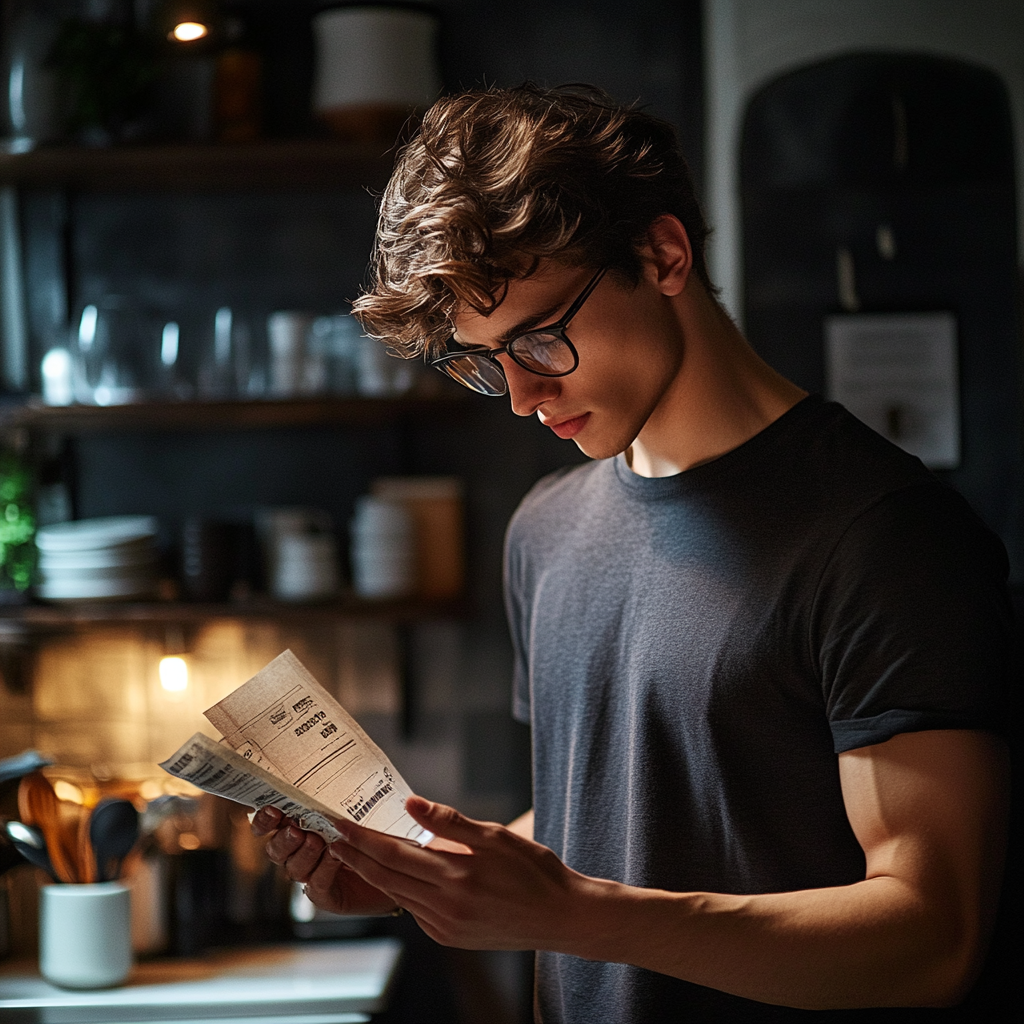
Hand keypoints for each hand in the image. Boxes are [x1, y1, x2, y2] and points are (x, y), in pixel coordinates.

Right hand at [250, 805, 400, 916]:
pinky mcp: (323, 894)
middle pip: (275, 849)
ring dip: (304, 854)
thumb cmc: (368, 831)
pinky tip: (336, 858)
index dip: (264, 819)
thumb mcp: (351, 809)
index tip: (273, 810)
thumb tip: (330, 767)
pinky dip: (323, 870)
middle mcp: (298, 853)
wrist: (392, 865)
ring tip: (317, 841)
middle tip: (296, 829)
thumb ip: (335, 798)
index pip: (269, 825)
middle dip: (283, 839)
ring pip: (293, 868)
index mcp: (298, 828)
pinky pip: (315, 884)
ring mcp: (308, 875)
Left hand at [328, 795, 592, 949]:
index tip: (338, 822)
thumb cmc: (535, 871)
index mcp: (456, 876)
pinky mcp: (450, 938)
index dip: (362, 837)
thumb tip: (410, 804)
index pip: (394, 853)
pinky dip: (400, 890)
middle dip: (356, 855)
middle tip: (331, 835)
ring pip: (397, 895)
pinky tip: (393, 875)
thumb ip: (450, 821)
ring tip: (352, 852)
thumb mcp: (497, 836)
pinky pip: (415, 910)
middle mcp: (445, 906)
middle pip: (386, 876)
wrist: (563, 918)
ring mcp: (446, 927)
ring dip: (371, 873)